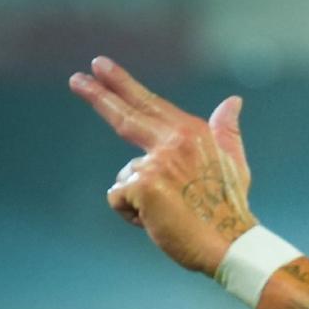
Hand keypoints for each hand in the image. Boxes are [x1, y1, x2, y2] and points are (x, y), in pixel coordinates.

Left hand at [69, 56, 255, 274]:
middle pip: (125, 117)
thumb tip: (233, 101)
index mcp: (193, 133)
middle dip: (98, 96)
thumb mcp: (233, 162)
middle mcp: (174, 141)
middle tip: (75, 79)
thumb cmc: (230, 207)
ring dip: (139, 198)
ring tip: (171, 213)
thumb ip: (226, 130)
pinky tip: (158, 221)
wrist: (230, 242)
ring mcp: (157, 163)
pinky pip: (119, 198)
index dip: (122, 84)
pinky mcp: (143, 186)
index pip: (150, 103)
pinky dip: (133, 214)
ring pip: (126, 176)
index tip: (99, 66)